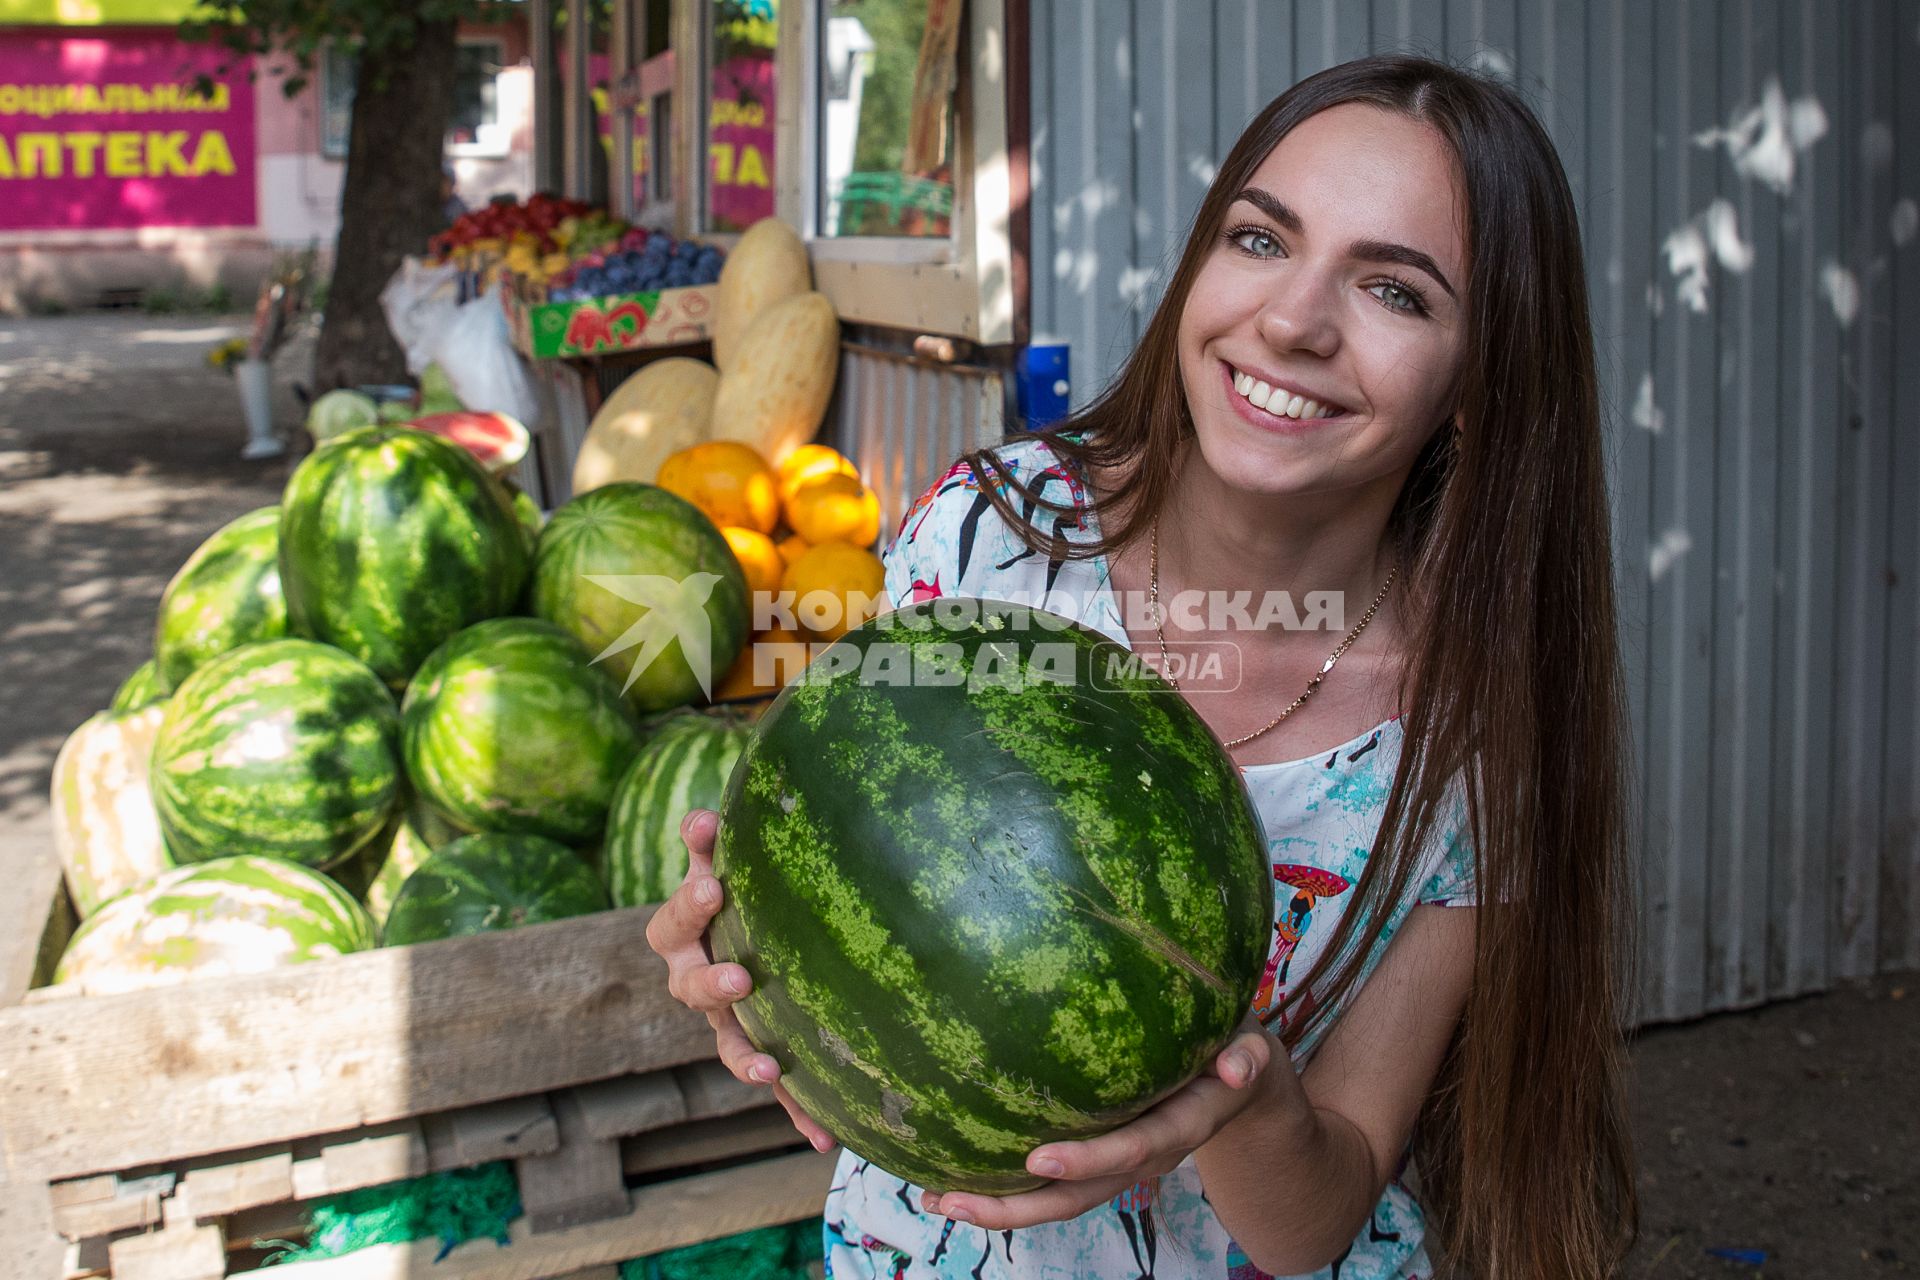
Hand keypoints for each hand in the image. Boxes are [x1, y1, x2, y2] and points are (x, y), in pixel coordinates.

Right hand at [643, 808, 835, 1152]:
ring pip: (729, 1045)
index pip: (673, 923)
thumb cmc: (745, 886)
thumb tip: (704, 815)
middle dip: (712, 985)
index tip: (713, 887)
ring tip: (768, 1069)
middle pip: (690, 990)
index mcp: (687, 934)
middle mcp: (699, 982)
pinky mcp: (764, 1052)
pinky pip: (779, 1088)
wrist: (758, 932)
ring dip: (745, 1059)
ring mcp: (730, 1021)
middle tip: (738, 978)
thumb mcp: (730, 862)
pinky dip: (799, 1111)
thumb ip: (715, 842)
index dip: (689, 906)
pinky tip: (826, 1137)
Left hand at [918, 1020, 1284, 1229]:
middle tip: (956, 1198)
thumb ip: (1245, 1057)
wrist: (1242, 1086)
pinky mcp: (1098, 1158)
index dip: (1088, 1159)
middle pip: (1080, 1195)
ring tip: (937, 1198)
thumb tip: (1238, 1067)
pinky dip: (1005, 1186)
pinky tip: (952, 1177)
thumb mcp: (1250, 1046)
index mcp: (1181, 1126)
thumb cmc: (1236, 1049)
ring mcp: (1118, 1164)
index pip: (1131, 1148)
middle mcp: (1143, 1156)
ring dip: (1000, 1206)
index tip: (1037, 1158)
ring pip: (1058, 1199)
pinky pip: (1052, 1182)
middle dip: (1019, 1205)